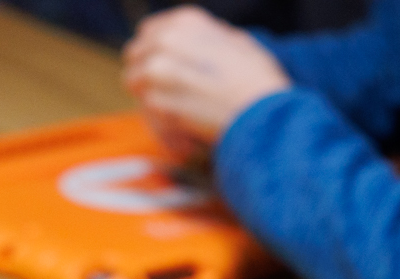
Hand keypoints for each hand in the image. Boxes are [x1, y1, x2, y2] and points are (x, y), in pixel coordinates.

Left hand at [122, 6, 290, 154]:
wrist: (264, 117)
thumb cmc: (259, 84)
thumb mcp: (237, 43)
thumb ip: (208, 39)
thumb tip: (195, 44)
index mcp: (186, 22)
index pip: (148, 32)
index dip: (152, 52)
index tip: (162, 69)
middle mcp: (167, 39)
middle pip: (135, 55)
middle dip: (146, 74)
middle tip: (166, 95)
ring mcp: (158, 70)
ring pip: (135, 84)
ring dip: (152, 100)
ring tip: (177, 116)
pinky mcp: (156, 102)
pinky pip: (146, 113)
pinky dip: (162, 128)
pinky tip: (184, 136)